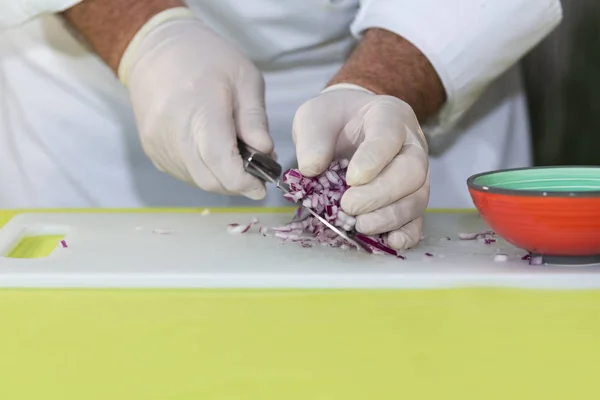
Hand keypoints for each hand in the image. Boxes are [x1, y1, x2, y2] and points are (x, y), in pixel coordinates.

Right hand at [120, 12, 273, 199]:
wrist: (156, 50)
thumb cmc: (206, 58)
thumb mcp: (245, 78)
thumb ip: (255, 120)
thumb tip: (266, 154)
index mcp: (201, 110)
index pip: (220, 162)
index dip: (243, 182)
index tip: (261, 186)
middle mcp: (174, 132)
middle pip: (209, 179)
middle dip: (236, 184)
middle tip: (255, 175)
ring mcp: (159, 144)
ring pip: (196, 180)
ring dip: (220, 179)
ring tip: (235, 157)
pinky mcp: (152, 151)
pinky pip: (183, 173)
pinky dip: (204, 171)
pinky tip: (213, 153)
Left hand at [293, 84, 428, 249]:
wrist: (346, 126)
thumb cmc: (333, 120)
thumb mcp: (314, 117)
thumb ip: (312, 139)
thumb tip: (311, 169)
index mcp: (389, 116)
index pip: (389, 135)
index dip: (374, 159)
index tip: (351, 178)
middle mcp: (411, 145)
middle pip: (412, 171)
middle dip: (381, 193)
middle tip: (349, 206)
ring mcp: (415, 175)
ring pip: (417, 198)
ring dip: (390, 217)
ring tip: (361, 226)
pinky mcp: (410, 199)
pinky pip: (417, 219)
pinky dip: (406, 233)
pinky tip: (389, 242)